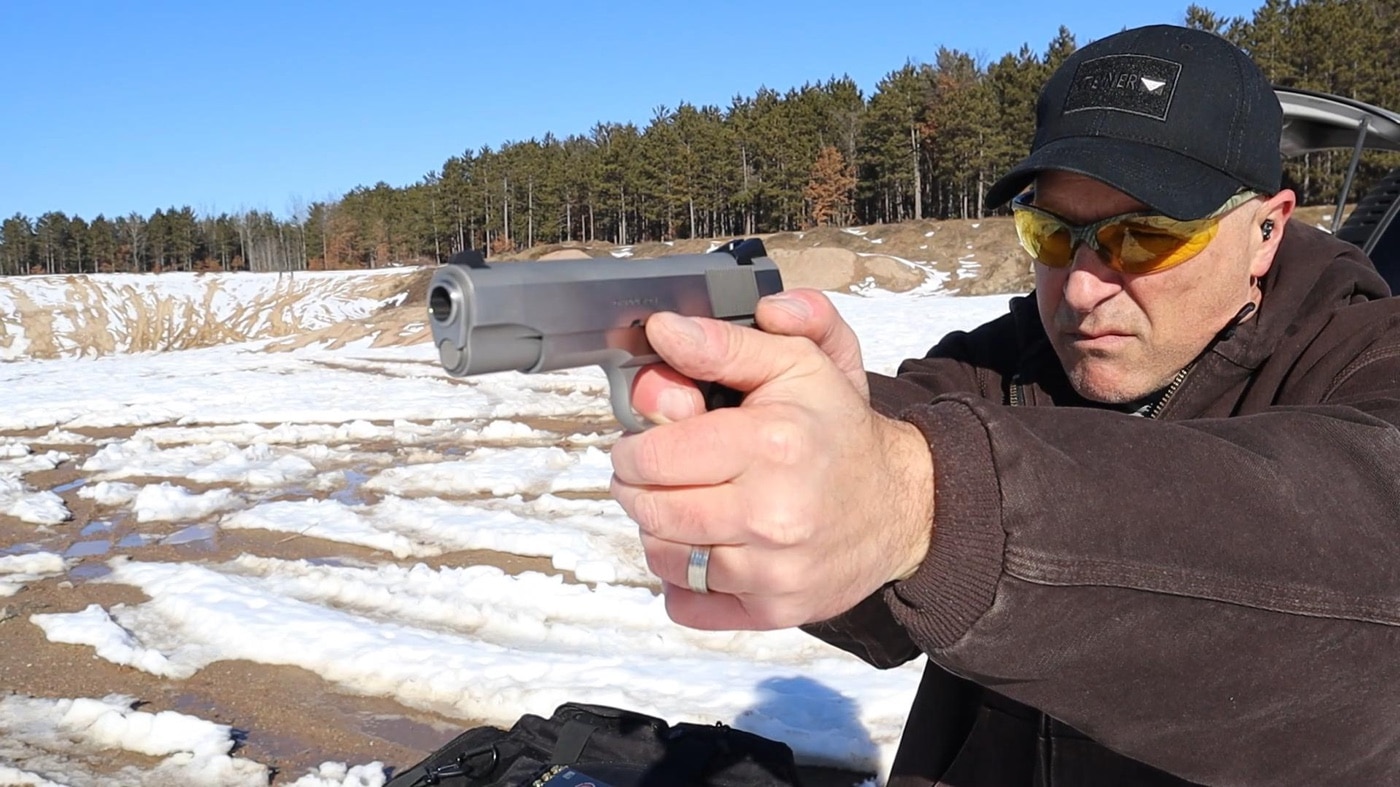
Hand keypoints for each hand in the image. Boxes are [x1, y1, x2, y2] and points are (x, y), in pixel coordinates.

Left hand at [609, 289, 934, 629]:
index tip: (646, 439)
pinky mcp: (774, 609)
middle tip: (659, 472)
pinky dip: (682, 580)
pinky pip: (687, 604)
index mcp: (770, 443)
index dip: (635, 444)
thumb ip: (723, 343)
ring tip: (687, 504)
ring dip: (660, 529)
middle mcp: (771, 513)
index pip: (652, 455)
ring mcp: (773, 570)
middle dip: (640, 486)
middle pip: (651, 508)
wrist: (901, 503)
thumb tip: (664, 331)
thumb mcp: (794, 364)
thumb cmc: (838, 430)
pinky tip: (705, 548)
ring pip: (662, 557)